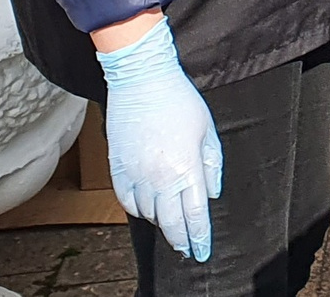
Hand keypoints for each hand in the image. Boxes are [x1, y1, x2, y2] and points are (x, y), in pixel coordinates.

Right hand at [95, 19, 221, 261]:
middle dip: (180, 239)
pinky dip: (138, 209)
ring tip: (170, 222)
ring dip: (161, 221)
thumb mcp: (207, 130)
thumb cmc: (179, 100)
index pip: (194, 215)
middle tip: (187, 248)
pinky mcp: (117, 168)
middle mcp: (160, 177)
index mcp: (186, 168)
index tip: (202, 250)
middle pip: (170, 222)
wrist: (141, 79)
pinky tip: (147, 208)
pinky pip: (126, 201)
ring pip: (148, 213)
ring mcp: (136, 174)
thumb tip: (211, 193)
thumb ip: (212, 165)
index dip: (199, 236)